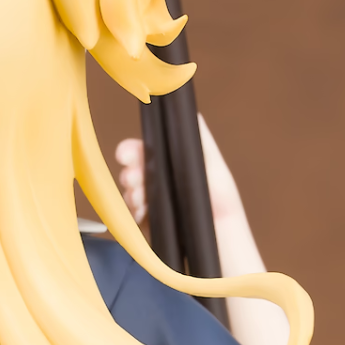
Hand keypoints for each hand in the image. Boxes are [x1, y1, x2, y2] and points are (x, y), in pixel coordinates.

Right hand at [114, 117, 242, 231]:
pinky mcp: (145, 225)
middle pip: (129, 172)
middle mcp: (154, 182)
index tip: (125, 154)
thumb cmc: (218, 197)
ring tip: (142, 198)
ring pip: (127, 193)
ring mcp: (148, 203)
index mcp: (166, 164)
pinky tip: (143, 212)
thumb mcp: (211, 161)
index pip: (141, 152)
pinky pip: (129, 216)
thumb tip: (188, 112)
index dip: (130, 151)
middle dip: (129, 174)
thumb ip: (197, 137)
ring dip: (131, 194)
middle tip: (135, 180)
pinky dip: (133, 213)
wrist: (220, 232)